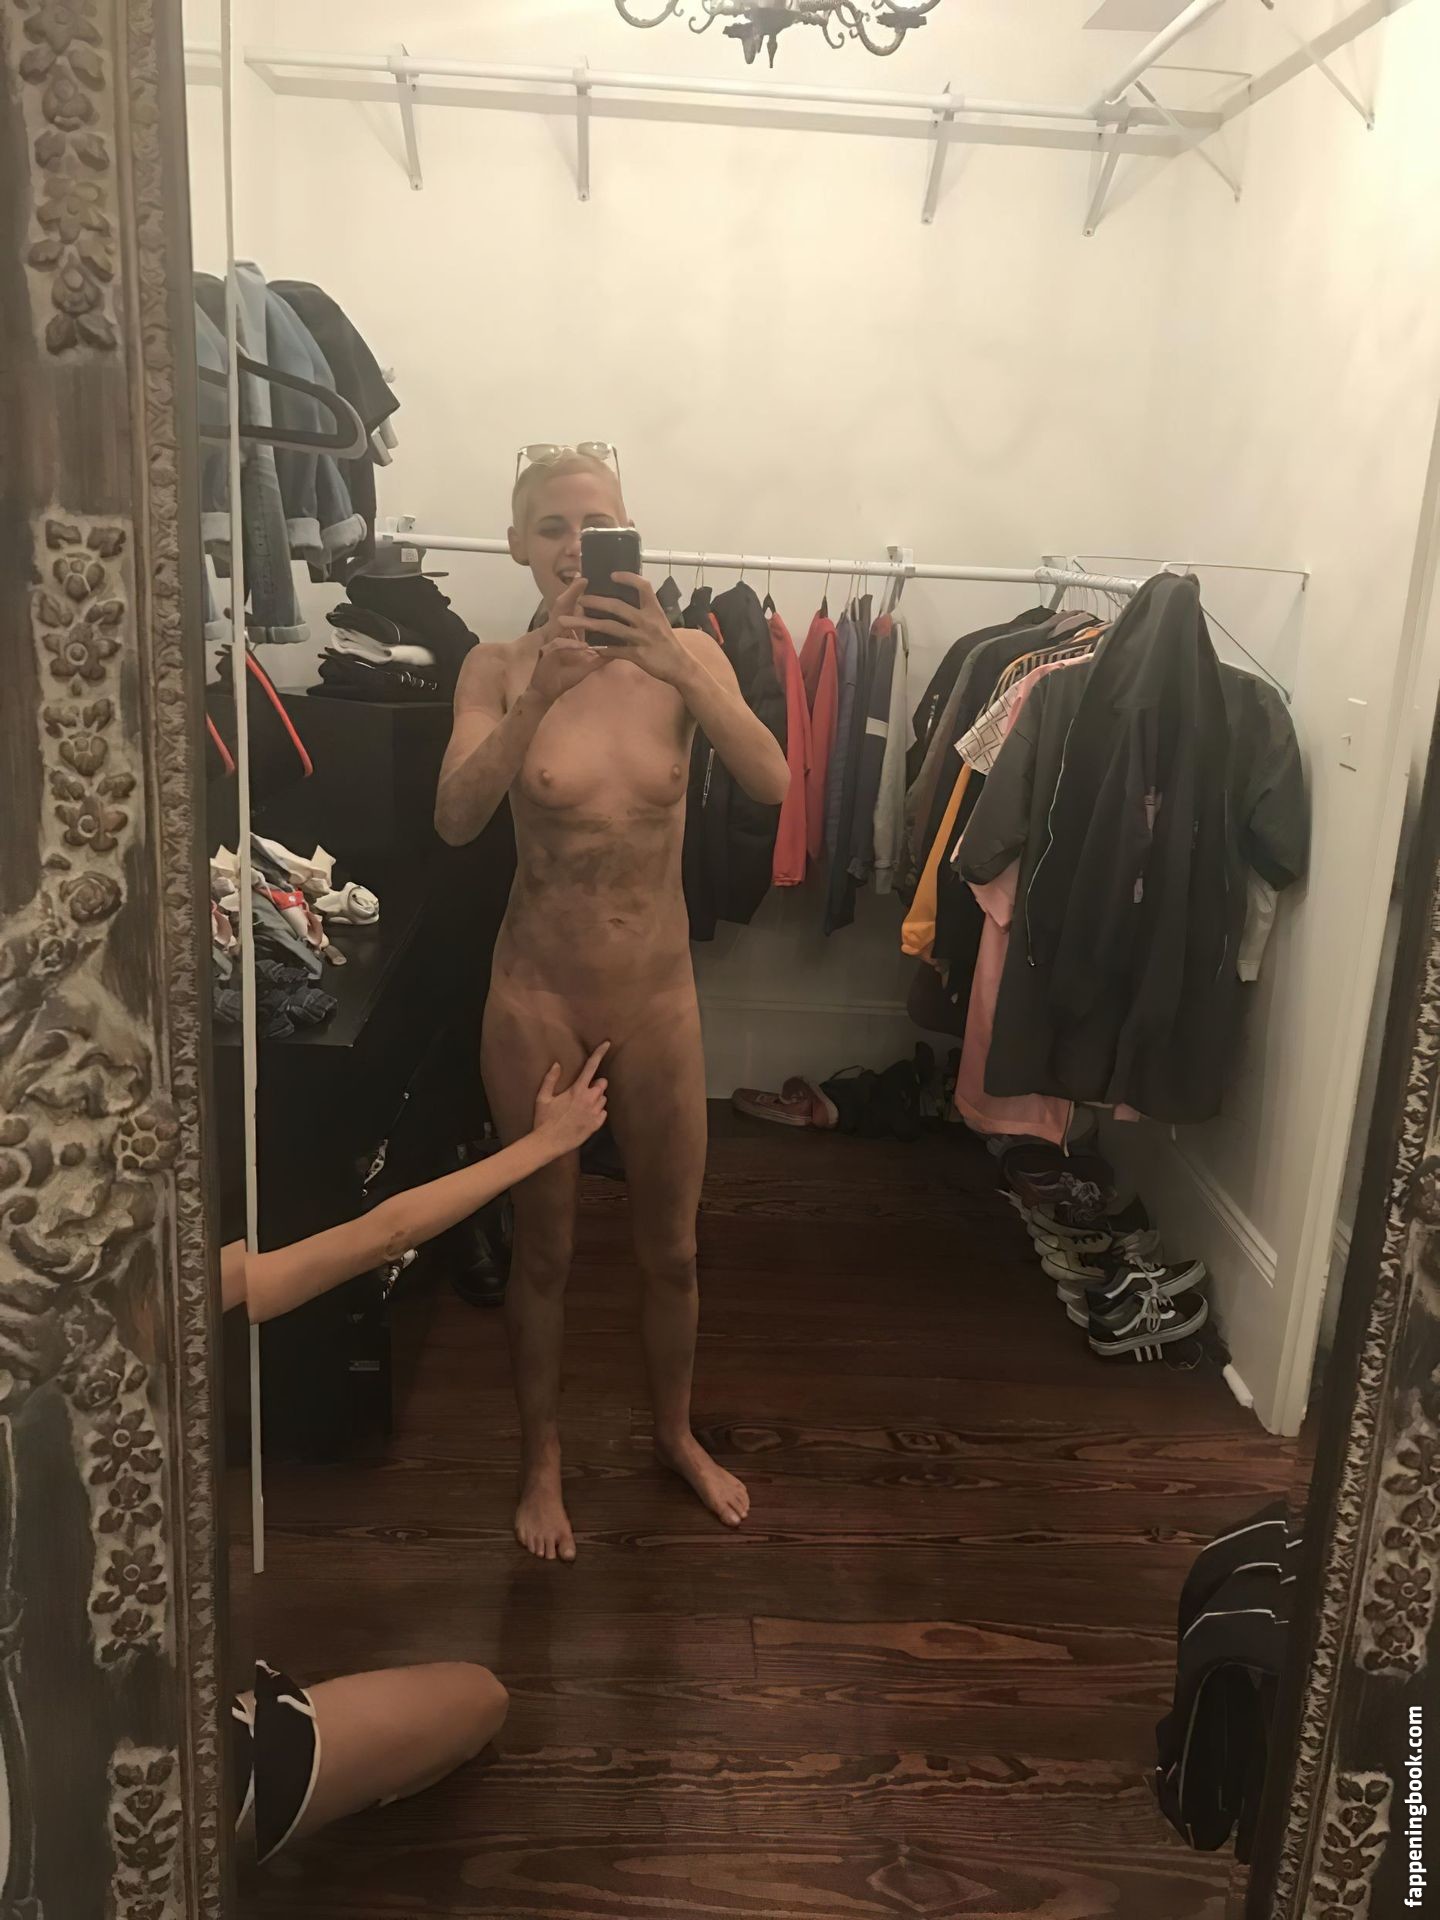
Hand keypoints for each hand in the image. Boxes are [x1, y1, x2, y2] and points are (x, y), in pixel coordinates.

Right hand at [528, 577, 607, 706]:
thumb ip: (601, 655)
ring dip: (568, 611)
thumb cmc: (564, 675)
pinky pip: (558, 645)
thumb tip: (619, 648)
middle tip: (583, 579)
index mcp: (569, 633)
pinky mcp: (546, 654)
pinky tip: (582, 645)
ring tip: (579, 602)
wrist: (546, 691)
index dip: (581, 597)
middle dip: (572, 594)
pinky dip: (571, 644)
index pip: (575, 611)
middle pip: (564, 609)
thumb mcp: (587, 664)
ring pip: (558, 621)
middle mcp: (558, 633)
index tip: (592, 583)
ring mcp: (551, 641)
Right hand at [533, 1044, 609, 1153]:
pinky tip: (585, 1117)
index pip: (591, 1066)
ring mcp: (595, 1113)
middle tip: (583, 1091)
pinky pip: (603, 1113)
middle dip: (595, 1085)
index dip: (600, 1053)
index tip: (608, 1043)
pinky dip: (597, 1112)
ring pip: (603, 1099)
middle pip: (602, 1084)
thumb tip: (557, 1064)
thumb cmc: (544, 1119)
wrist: (548, 1143)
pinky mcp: (597, 1125)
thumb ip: (550, 1079)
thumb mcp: (543, 1097)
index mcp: (577, 1090)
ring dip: (596, 1099)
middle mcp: (589, 1099)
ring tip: (581, 1107)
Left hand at [581, 575, 690, 686]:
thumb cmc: (668, 642)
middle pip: (618, 606)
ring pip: (610, 628)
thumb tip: (628, 598)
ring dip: (587, 624)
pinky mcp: (638, 655)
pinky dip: (601, 649)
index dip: (628, 578)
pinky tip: (589, 648)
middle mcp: (648, 621)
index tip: (612, 575)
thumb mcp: (660, 621)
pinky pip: (614, 651)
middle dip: (596, 602)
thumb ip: (644, 610)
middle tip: (580, 599)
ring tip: (569, 622)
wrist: (680, 666)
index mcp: (654, 610)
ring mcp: (642, 638)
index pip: (643, 587)